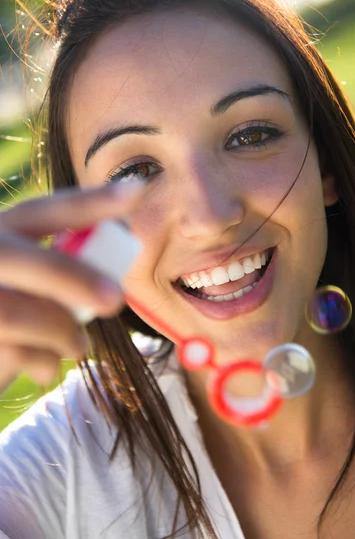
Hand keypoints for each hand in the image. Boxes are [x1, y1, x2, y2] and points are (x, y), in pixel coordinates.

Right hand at [0, 181, 140, 393]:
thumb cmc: (10, 310)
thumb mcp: (26, 275)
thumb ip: (57, 262)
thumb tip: (122, 239)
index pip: (42, 211)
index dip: (89, 204)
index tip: (136, 191)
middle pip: (28, 261)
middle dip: (76, 279)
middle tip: (115, 299)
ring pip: (17, 314)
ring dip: (62, 334)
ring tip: (79, 346)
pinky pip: (11, 352)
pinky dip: (41, 363)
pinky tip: (46, 368)